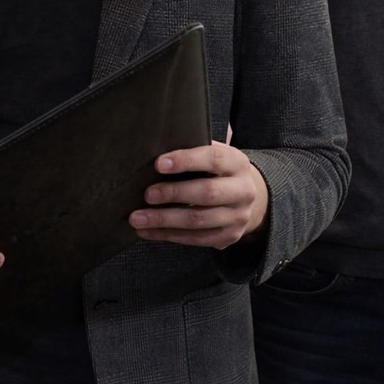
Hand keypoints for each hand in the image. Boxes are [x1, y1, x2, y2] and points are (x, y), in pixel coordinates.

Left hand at [129, 141, 268, 249]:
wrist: (246, 197)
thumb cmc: (218, 170)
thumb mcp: (215, 154)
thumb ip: (195, 148)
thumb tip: (158, 144)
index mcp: (237, 163)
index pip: (213, 159)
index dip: (186, 161)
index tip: (159, 164)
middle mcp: (242, 191)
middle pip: (207, 193)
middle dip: (173, 193)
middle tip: (147, 194)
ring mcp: (237, 217)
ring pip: (198, 221)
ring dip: (164, 220)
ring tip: (138, 218)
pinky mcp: (228, 237)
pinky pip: (195, 239)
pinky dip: (168, 235)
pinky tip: (148, 231)